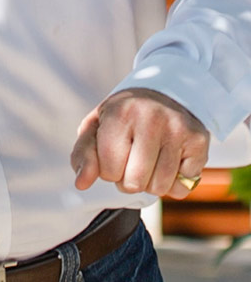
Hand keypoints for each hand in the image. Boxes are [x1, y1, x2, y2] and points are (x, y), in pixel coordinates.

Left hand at [71, 87, 208, 198]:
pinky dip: (174, 183)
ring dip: (151, 183)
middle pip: (134, 183)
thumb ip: (84, 155)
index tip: (115, 153)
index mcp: (120, 112)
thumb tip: (82, 184)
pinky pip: (182, 188)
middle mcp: (151, 118)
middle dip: (129, 180)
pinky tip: (170, 161)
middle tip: (132, 160)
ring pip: (159, 188)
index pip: (108, 170)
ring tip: (150, 161)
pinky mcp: (199, 141)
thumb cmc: (126, 115)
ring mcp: (178, 129)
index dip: (109, 171)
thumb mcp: (97, 127)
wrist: (165, 93)